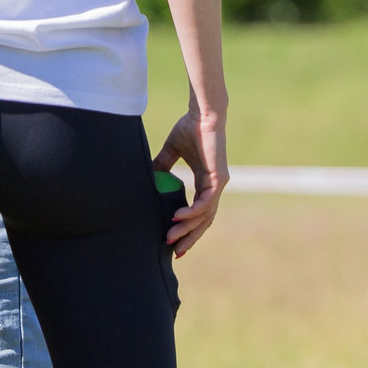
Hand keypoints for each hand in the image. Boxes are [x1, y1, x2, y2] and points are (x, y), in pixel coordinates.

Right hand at [152, 107, 226, 256]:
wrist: (202, 115)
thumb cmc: (190, 128)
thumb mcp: (171, 150)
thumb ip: (163, 164)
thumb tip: (149, 173)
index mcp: (206, 182)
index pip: (200, 213)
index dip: (189, 229)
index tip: (176, 243)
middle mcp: (215, 187)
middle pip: (204, 221)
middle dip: (190, 238)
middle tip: (176, 253)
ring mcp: (218, 184)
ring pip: (204, 215)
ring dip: (187, 228)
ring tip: (171, 237)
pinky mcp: (218, 178)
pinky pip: (205, 202)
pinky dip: (192, 212)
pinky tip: (178, 217)